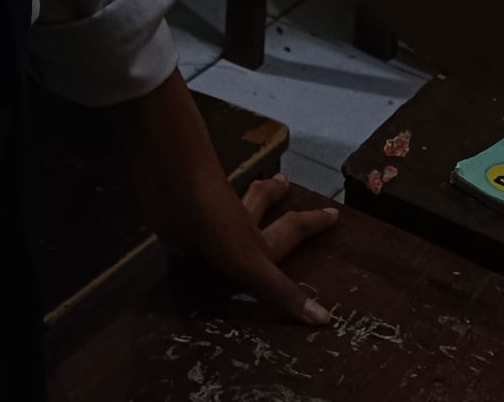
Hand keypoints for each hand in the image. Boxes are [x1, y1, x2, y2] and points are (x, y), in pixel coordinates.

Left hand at [111, 70, 335, 324]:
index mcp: (256, 238)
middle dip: (275, 196)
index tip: (334, 213)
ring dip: (235, 206)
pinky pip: (188, 235)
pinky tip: (183, 247)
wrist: (169, 185)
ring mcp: (203, 223)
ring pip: (223, 212)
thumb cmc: (216, 221)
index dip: (313, 223)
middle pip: (260, 204)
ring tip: (240, 198)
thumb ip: (280, 291)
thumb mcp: (251, 262)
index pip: (293, 228)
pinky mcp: (174, 226)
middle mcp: (234, 224)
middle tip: (285, 183)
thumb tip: (325, 319)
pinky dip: (191, 237)